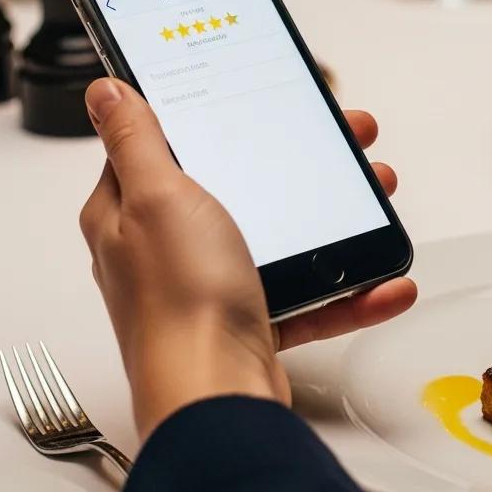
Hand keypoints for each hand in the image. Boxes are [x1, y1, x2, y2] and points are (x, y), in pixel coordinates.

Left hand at [79, 78, 415, 439]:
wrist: (216, 399)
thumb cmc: (179, 303)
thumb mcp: (157, 197)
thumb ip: (136, 140)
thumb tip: (107, 92)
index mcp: (133, 212)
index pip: (170, 145)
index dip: (219, 117)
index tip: (264, 100)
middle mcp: (168, 248)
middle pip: (243, 185)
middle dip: (301, 162)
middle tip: (349, 140)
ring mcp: (213, 285)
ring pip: (283, 236)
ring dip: (338, 218)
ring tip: (378, 194)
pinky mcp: (252, 321)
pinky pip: (309, 297)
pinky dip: (350, 289)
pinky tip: (385, 281)